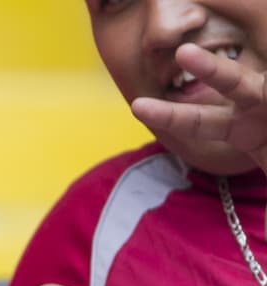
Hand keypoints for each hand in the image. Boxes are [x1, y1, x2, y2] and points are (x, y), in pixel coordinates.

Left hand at [131, 43, 266, 174]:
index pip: (199, 121)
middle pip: (234, 82)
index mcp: (242, 128)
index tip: (136, 106)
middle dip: (211, 67)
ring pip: (257, 76)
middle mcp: (258, 102)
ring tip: (214, 51)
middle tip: (184, 53)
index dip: (170, 114)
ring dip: (236, 65)